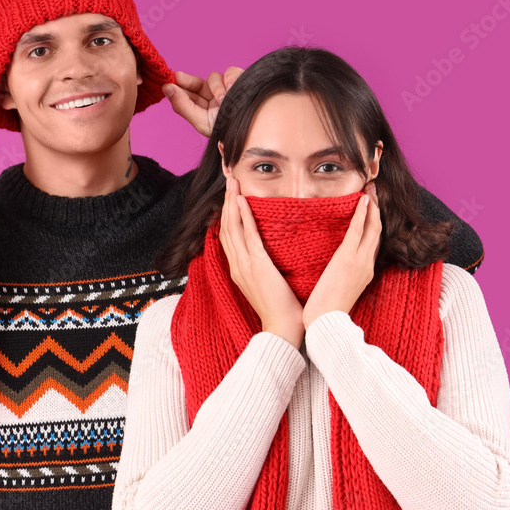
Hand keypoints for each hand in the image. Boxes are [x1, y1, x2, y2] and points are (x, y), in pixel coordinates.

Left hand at [163, 67, 243, 136]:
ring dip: (216, 87)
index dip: (179, 87)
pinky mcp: (242, 81)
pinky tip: (232, 88)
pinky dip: (231, 78)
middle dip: (188, 81)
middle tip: (178, 77)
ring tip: (222, 100)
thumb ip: (183, 105)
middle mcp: (215, 98)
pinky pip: (231, 71)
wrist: (253, 129)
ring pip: (214, 77)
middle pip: (197, 83)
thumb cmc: (227, 130)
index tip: (168, 82)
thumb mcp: (201, 121)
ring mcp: (228, 89)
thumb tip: (166, 88)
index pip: (189, 94)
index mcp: (205, 109)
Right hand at [219, 176, 304, 347]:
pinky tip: (241, 201)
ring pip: (232, 228)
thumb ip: (265, 268)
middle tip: (229, 180)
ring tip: (232, 182)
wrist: (283, 330)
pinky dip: (242, 217)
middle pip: (225, 227)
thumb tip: (270, 255)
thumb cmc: (282, 310)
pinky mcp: (256, 266)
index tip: (230, 196)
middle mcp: (237, 265)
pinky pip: (247, 236)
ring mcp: (244, 266)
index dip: (227, 214)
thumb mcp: (269, 284)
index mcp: (240, 270)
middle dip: (226, 202)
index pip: (229, 236)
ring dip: (231, 203)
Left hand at [302, 184, 381, 328]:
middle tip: (374, 190)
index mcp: (364, 272)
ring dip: (372, 206)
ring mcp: (360, 262)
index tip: (371, 206)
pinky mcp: (348, 260)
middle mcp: (366, 265)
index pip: (372, 242)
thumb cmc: (325, 312)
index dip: (373, 223)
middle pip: (377, 231)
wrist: (325, 324)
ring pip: (371, 228)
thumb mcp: (337, 289)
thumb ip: (339, 275)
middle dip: (377, 209)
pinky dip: (362, 214)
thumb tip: (332, 267)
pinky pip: (358, 232)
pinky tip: (363, 200)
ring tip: (371, 189)